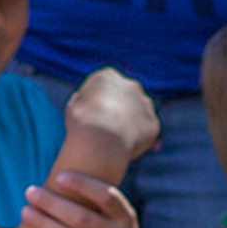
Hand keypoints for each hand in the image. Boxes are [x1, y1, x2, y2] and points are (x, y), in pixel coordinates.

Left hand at [11, 174, 144, 227]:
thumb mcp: (116, 217)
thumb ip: (96, 199)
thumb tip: (62, 169)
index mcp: (126, 217)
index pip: (106, 196)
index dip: (83, 185)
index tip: (58, 177)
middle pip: (82, 218)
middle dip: (52, 203)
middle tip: (30, 191)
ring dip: (44, 224)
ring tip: (25, 211)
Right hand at [57, 68, 161, 182]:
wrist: (101, 140)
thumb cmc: (82, 123)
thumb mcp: (73, 108)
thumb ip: (81, 101)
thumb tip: (80, 99)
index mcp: (107, 77)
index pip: (104, 87)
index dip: (97, 103)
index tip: (92, 116)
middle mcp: (130, 85)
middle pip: (125, 97)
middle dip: (118, 111)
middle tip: (108, 129)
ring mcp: (144, 104)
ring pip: (138, 114)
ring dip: (130, 125)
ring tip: (117, 143)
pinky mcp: (152, 123)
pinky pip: (145, 132)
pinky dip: (139, 140)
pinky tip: (127, 151)